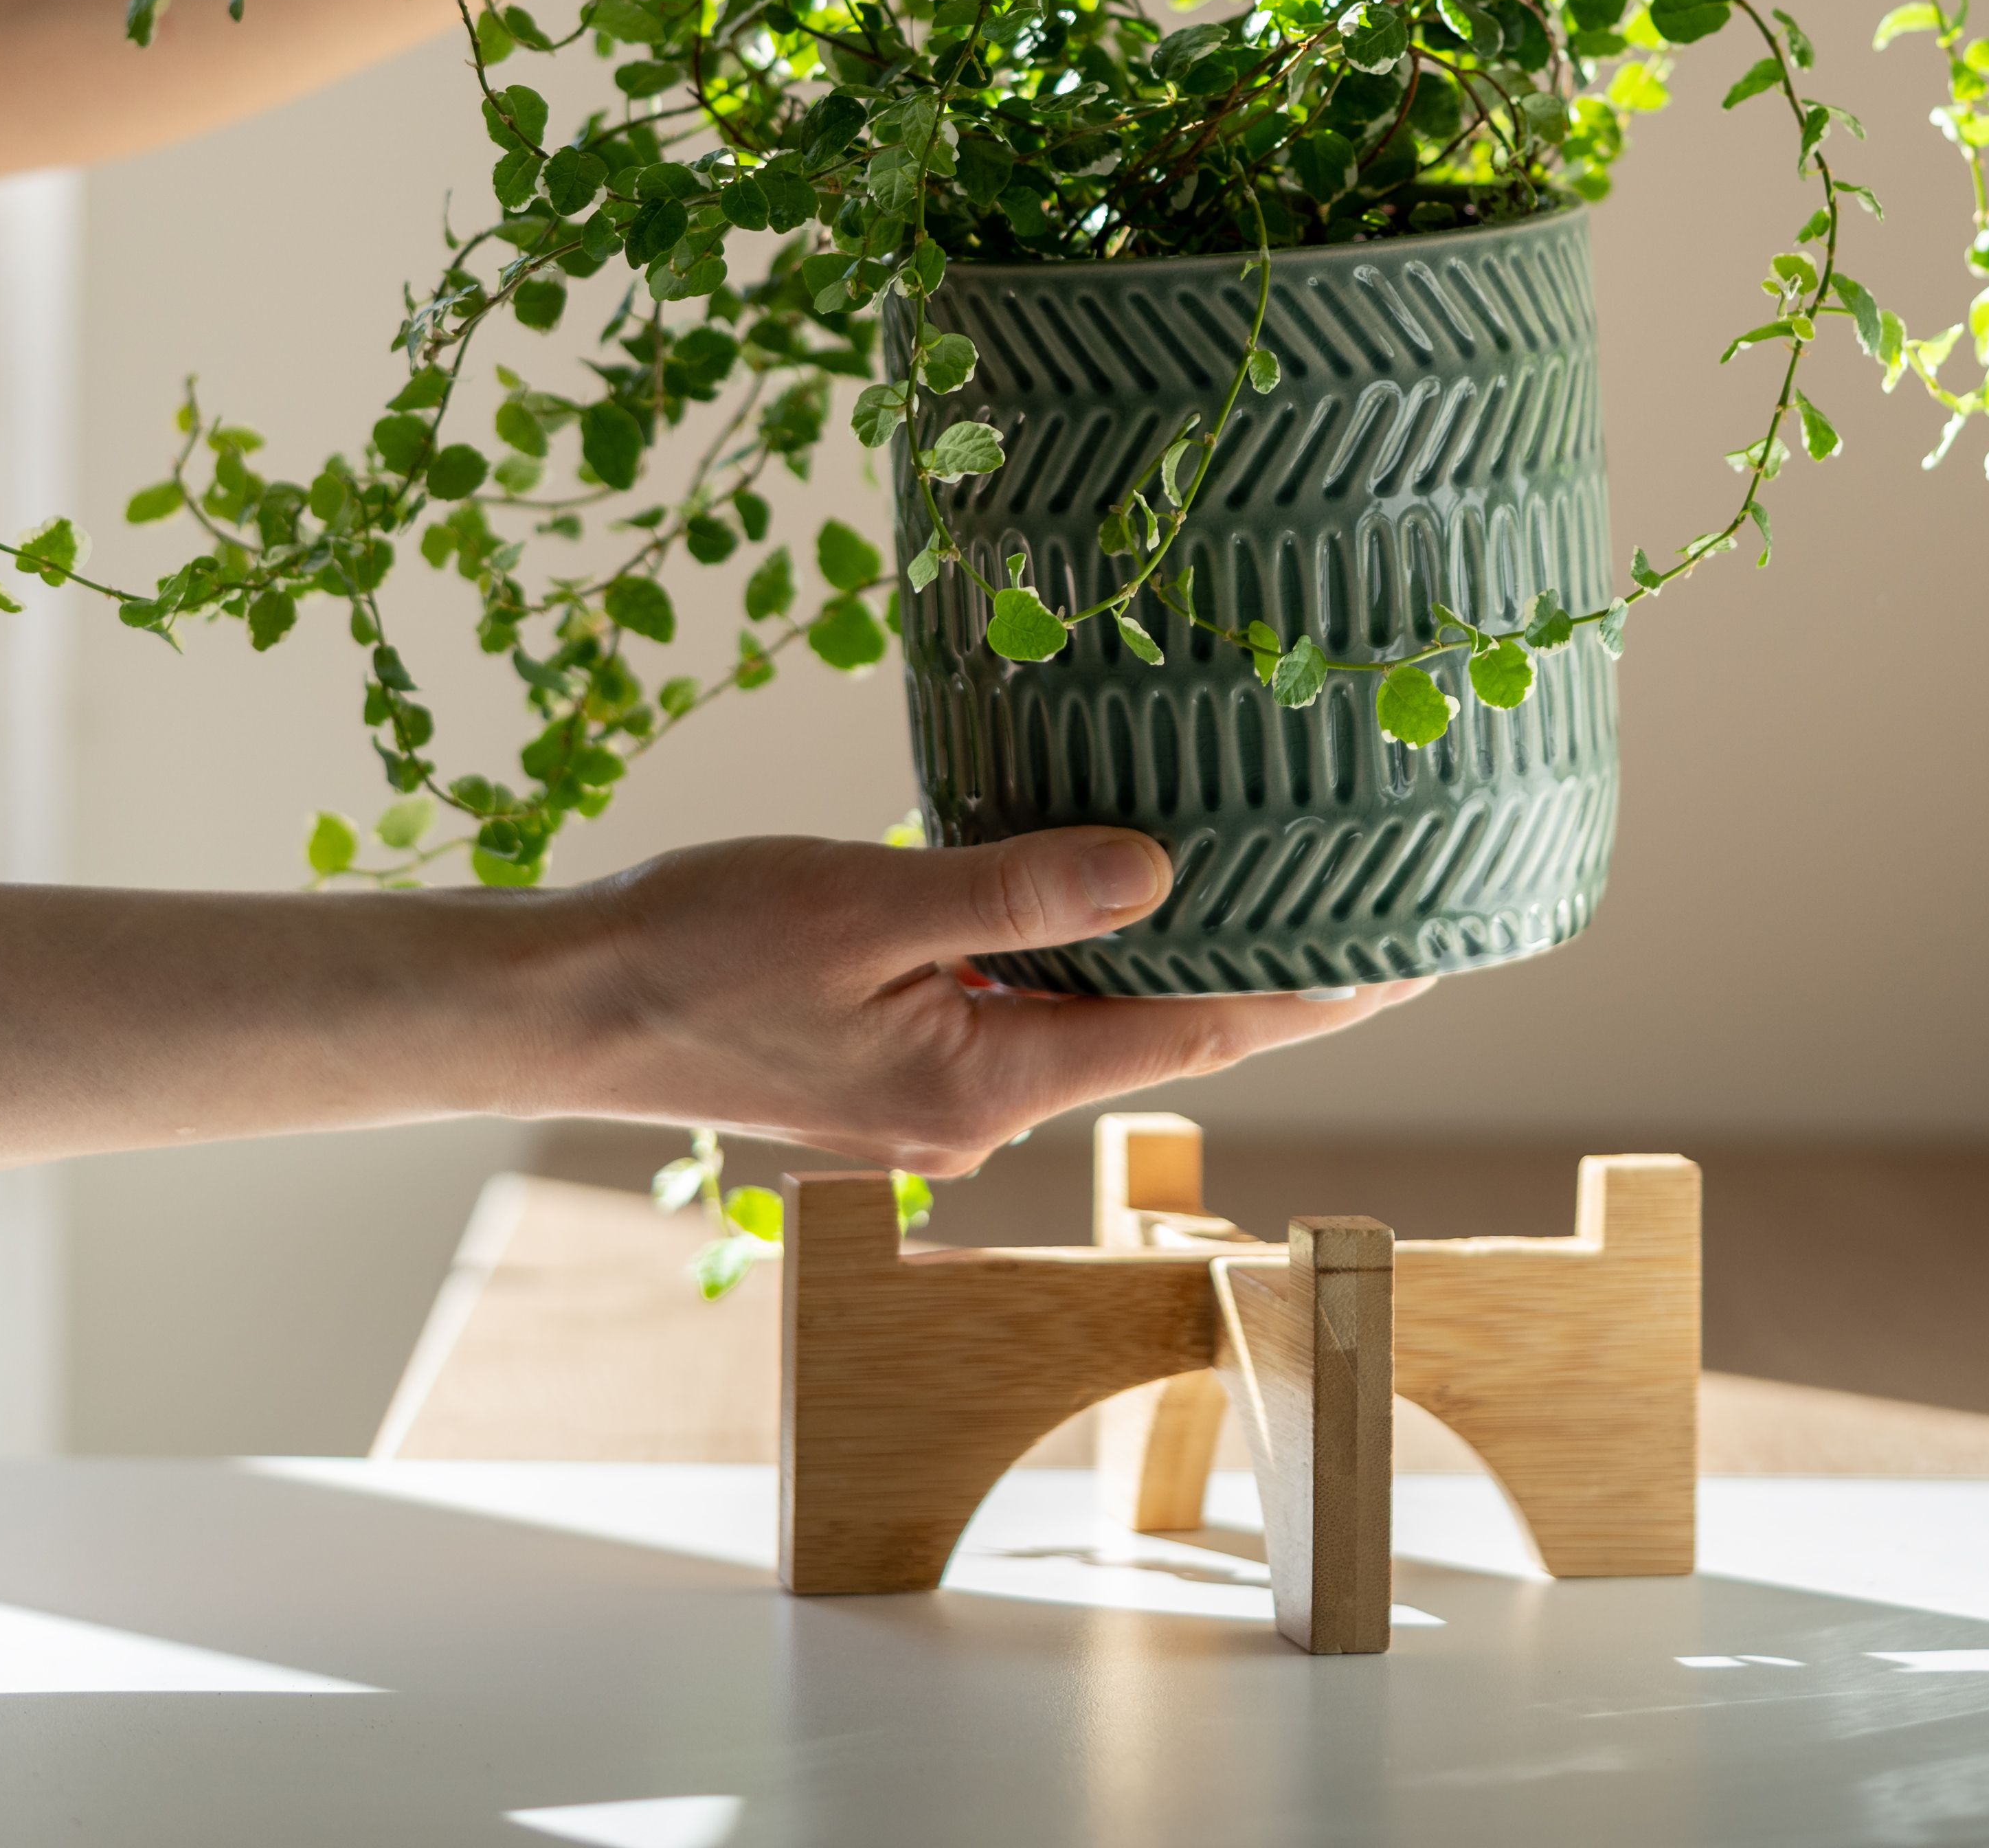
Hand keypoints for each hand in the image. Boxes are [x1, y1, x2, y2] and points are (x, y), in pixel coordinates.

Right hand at [517, 826, 1426, 1174]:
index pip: (1198, 1029)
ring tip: (1272, 894)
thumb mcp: (870, 896)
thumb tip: (1162, 874)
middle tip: (1376, 912)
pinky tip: (1112, 906)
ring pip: (1092, 1021)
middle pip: (1161, 1031)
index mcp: (988, 1080)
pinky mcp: (901, 1073)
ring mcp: (940, 1104)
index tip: (1417, 960)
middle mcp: (979, 1113)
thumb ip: (1021, 891)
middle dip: (1267, 978)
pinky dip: (1081, 966)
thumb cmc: (701, 943)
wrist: (571, 1005)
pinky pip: (1025, 1015)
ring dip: (1171, 967)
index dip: (1315, 993)